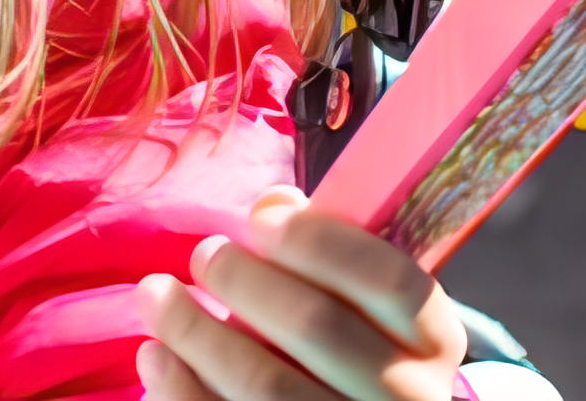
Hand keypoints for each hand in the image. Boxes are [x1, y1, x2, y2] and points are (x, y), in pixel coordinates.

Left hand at [137, 187, 466, 399]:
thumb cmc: (342, 341)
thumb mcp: (352, 297)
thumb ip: (320, 248)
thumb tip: (274, 204)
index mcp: (430, 341)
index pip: (392, 283)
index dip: (322, 243)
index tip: (261, 218)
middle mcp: (408, 397)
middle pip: (320, 329)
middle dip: (245, 281)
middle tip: (204, 254)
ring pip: (268, 385)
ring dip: (196, 331)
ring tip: (156, 295)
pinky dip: (182, 387)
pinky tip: (156, 356)